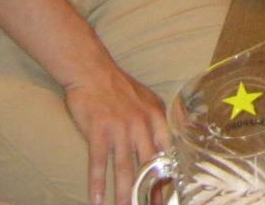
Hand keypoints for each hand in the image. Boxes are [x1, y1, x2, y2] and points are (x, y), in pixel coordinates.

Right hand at [63, 65, 168, 204]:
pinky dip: (97, 183)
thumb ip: (159, 119)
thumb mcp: (148, 99)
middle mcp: (142, 124)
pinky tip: (96, 200)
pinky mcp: (98, 132)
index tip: (171, 191)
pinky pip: (98, 163)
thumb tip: (171, 139)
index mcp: (156, 117)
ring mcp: (120, 129)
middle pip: (149, 164)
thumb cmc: (119, 88)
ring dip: (125, 193)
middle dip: (151, 189)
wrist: (93, 72)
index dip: (170, 172)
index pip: (168, 150)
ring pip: (125, 168)